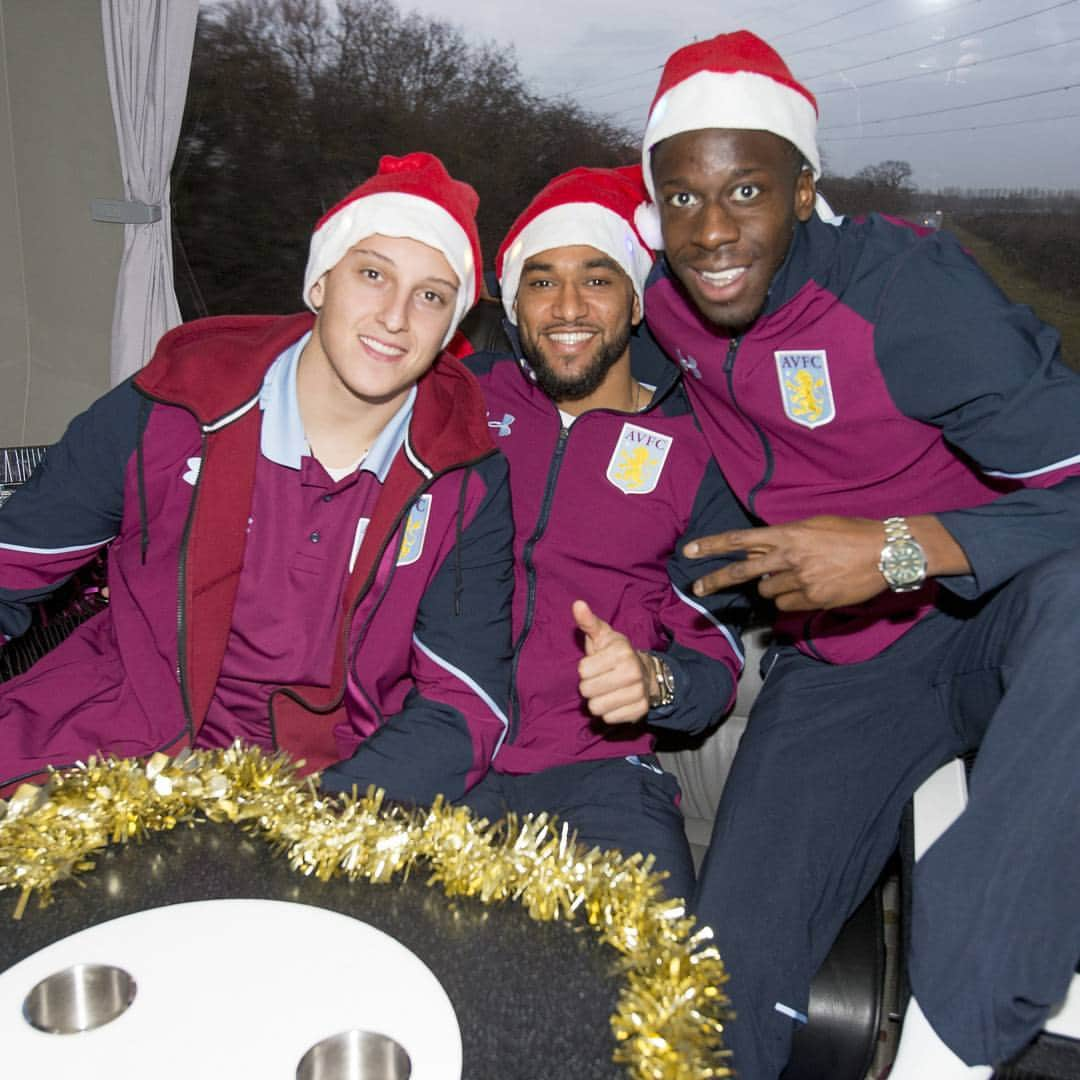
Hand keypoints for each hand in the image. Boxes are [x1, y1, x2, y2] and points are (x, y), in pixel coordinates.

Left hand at [573, 599, 652, 724]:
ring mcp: (638, 692)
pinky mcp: (640, 711)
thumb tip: (577, 604)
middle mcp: (633, 672)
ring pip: (596, 707)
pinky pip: (609, 719)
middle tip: (601, 678)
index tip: (597, 664)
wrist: (645, 672)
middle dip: (589, 686)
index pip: (582, 670)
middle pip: (587, 690)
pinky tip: (616, 700)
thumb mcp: (602, 635)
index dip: (585, 669)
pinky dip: (609, 712)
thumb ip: (588, 622)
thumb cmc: (615, 653)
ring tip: (607, 690)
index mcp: (621, 652)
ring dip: (597, 700)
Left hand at [683, 515, 889, 610]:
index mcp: (788, 534)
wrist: (886, 551)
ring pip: (767, 592)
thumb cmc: (851, 533)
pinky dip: (791, 600)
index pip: (740, 539)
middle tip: (698, 589)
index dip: (712, 545)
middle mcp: (788, 557)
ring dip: (773, 588)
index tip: (690, 551)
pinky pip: (787, 605)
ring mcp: (800, 580)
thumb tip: (765, 553)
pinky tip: (810, 589)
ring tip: (799, 577)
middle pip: (742, 572)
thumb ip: (786, 539)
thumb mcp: (814, 525)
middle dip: (716, 581)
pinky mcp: (813, 599)